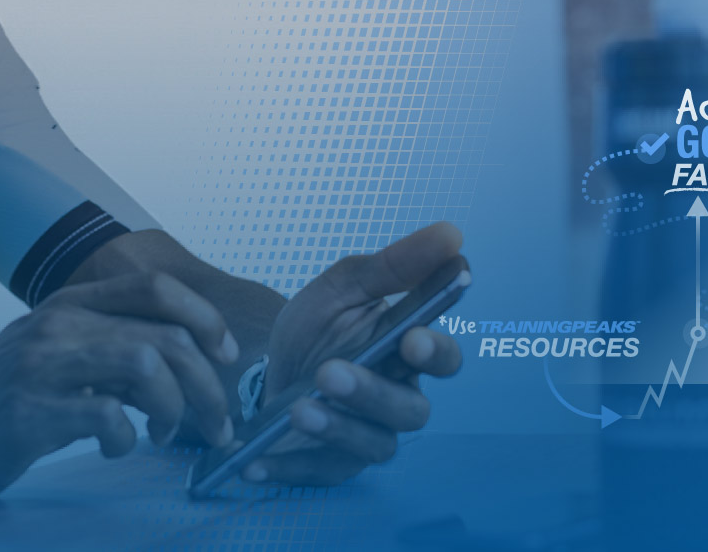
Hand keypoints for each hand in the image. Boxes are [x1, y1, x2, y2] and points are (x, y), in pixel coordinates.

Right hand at [0, 273, 239, 497]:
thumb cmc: (5, 397)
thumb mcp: (55, 352)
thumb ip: (111, 347)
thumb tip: (185, 362)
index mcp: (69, 303)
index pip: (156, 286)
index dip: (205, 317)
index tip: (224, 354)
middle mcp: (58, 324)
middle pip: (166, 334)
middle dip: (208, 385)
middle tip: (218, 422)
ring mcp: (42, 365)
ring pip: (147, 363)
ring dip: (176, 409)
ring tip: (164, 434)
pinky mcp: (31, 411)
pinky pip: (109, 416)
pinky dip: (127, 439)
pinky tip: (115, 446)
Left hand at [246, 223, 466, 484]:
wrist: (266, 368)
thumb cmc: (318, 327)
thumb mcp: (341, 288)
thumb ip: (391, 266)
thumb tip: (452, 234)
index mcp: (406, 352)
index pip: (441, 357)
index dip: (434, 351)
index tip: (412, 337)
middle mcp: (398, 399)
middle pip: (411, 410)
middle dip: (373, 393)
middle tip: (331, 373)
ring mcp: (367, 436)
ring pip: (374, 444)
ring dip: (337, 427)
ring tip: (299, 409)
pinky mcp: (332, 465)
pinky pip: (318, 473)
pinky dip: (287, 467)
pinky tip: (255, 460)